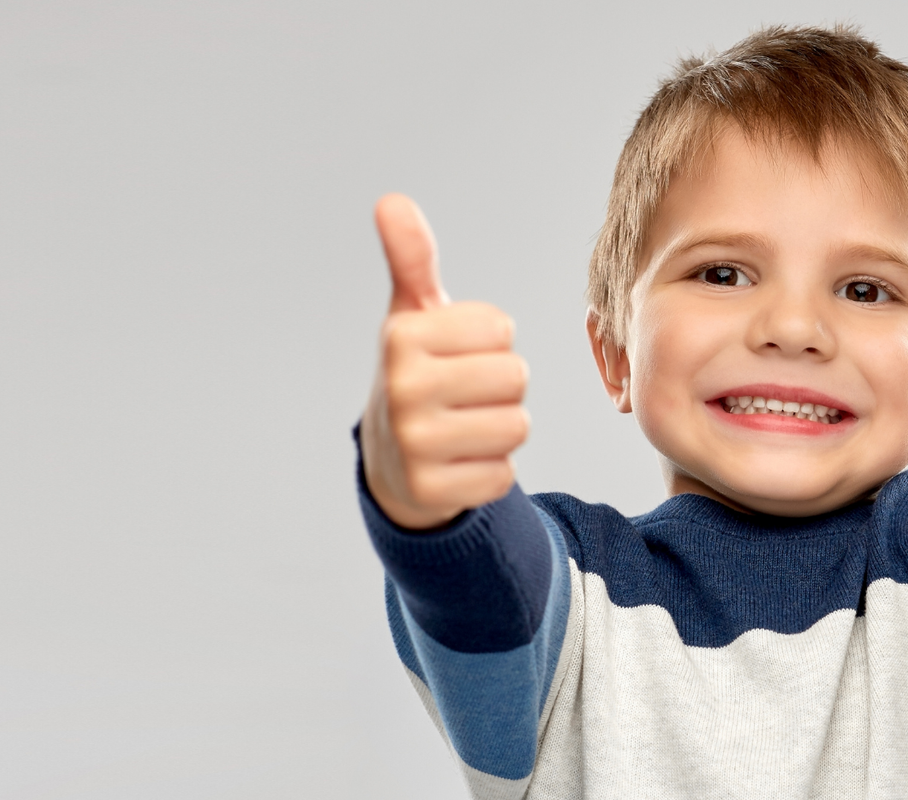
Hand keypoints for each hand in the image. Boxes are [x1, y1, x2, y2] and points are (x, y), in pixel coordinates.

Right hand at [360, 194, 529, 528]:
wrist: (389, 461)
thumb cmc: (417, 373)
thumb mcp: (412, 316)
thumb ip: (413, 260)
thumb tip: (392, 200)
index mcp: (402, 337)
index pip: (501, 328)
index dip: (491, 343)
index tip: (458, 355)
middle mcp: (402, 388)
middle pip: (515, 376)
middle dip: (502, 387)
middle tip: (465, 396)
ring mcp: (414, 444)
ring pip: (517, 426)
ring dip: (502, 429)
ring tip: (465, 428)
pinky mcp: (432, 490)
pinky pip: (504, 475)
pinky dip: (491, 471)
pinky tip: (460, 463)